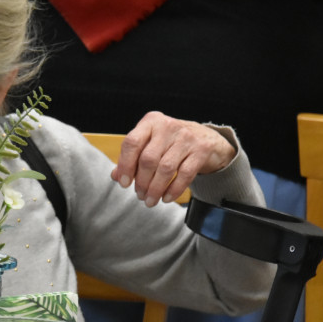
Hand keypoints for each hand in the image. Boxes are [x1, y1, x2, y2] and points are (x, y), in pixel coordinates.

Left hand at [110, 111, 235, 205]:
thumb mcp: (151, 144)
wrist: (206, 138)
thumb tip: (116, 176)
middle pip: (148, 158)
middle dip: (141, 182)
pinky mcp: (201, 149)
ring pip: (166, 168)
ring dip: (156, 189)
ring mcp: (186, 137)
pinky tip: (167, 198)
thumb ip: (132, 158)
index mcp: (151, 121)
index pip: (132, 143)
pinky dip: (174, 189)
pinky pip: (185, 174)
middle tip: (139, 195)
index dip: (125, 165)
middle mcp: (168, 126)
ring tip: (150, 200)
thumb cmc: (171, 142)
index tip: (124, 183)